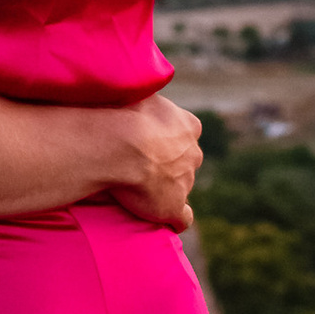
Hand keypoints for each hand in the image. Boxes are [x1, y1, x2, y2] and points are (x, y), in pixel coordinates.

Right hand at [104, 91, 202, 232]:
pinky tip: (164, 221)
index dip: (167, 140)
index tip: (148, 144)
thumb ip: (150, 100)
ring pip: (181, 186)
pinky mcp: (174, 207)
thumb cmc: (125, 113)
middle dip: (170, 165)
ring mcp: (186, 182)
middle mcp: (194, 154)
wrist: (120, 143)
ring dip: (166, 190)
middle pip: (186, 161)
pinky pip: (182, 218)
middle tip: (141, 166)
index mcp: (189, 126)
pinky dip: (173, 219)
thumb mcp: (142, 94)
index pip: (185, 134)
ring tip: (139, 191)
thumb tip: (141, 93)